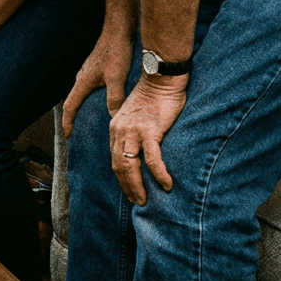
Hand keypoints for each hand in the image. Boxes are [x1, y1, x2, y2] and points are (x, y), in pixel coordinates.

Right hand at [62, 32, 133, 137]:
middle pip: (72, 102)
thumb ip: (114, 98)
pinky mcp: (94, 68)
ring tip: (85, 120)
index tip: (67, 137)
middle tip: (74, 132)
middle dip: (71, 118)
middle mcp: (81, 78)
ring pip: (80, 94)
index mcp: (82, 82)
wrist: (117, 31)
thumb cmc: (116, 52)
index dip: (67, 123)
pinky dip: (88, 98)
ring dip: (79, 108)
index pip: (70, 107)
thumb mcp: (117, 77)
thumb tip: (114, 119)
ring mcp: (87, 72)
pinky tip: (99, 100)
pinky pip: (87, 87)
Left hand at [110, 73, 187, 204]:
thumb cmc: (154, 97)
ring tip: (145, 200)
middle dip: (127, 187)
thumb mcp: (136, 115)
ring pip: (129, 165)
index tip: (130, 191)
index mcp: (116, 129)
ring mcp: (133, 131)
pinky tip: (166, 185)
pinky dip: (158, 174)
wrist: (161, 79)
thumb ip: (134, 132)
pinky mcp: (149, 130)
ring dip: (137, 186)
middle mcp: (120, 131)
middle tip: (138, 201)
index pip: (114, 159)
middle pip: (118, 166)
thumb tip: (141, 150)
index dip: (121, 178)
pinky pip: (151, 158)